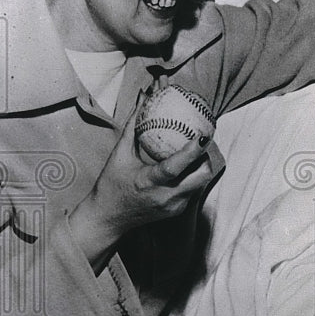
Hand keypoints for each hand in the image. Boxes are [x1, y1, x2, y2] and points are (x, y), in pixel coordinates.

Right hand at [69, 106, 213, 267]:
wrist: (108, 218)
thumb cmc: (111, 184)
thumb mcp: (119, 154)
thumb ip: (133, 125)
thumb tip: (144, 97)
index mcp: (149, 182)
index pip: (176, 167)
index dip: (193, 151)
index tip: (203, 135)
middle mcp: (166, 196)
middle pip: (201, 177)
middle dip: (206, 158)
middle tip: (203, 140)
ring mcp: (174, 206)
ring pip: (201, 183)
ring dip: (202, 166)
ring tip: (198, 149)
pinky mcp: (177, 211)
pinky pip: (193, 189)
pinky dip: (193, 175)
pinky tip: (189, 164)